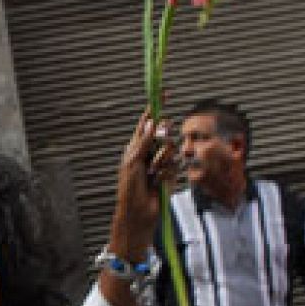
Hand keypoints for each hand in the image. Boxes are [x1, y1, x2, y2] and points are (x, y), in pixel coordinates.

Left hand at [109, 112, 172, 248]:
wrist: (139, 213)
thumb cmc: (129, 189)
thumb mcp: (132, 162)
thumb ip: (143, 142)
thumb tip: (151, 122)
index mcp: (136, 146)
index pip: (147, 123)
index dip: (155, 108)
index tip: (163, 93)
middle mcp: (150, 152)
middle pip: (163, 133)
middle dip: (160, 143)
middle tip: (151, 157)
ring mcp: (161, 163)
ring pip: (170, 149)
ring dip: (160, 162)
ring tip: (151, 175)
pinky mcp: (171, 174)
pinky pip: (175, 165)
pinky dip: (166, 174)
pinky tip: (158, 183)